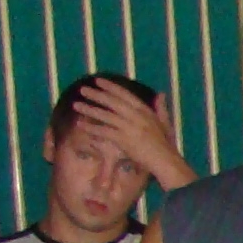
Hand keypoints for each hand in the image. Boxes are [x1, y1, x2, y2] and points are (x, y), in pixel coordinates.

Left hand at [66, 78, 194, 189]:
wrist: (166, 162)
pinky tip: (80, 125)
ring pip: (106, 116)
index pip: (125, 95)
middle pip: (113, 103)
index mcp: (146, 111)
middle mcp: (137, 117)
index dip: (111, 87)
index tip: (98, 80)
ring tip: (76, 105)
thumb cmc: (166, 144)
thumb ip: (161, 108)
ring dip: (90, 110)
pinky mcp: (124, 140)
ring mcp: (130, 128)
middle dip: (97, 95)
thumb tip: (161, 93)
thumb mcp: (165, 123)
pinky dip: (91, 128)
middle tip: (82, 90)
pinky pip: (104, 132)